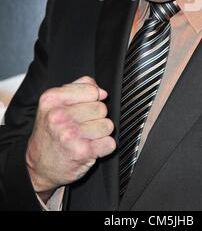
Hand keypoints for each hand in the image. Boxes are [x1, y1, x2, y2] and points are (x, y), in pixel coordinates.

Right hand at [26, 76, 115, 201]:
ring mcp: (70, 134)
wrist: (39, 166)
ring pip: (108, 125)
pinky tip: (90, 148)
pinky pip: (110, 143)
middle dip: (96, 117)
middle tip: (82, 126)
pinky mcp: (82, 152)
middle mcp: (59, 116)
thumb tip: (101, 91)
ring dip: (100, 133)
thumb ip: (79, 88)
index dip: (92, 99)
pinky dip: (104, 147)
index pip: (92, 90)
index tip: (83, 108)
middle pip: (101, 108)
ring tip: (85, 137)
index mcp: (52, 99)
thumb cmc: (50, 133)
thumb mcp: (55, 104)